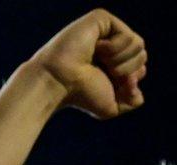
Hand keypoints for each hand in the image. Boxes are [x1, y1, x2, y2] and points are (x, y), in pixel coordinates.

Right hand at [30, 9, 146, 118]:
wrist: (58, 83)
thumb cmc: (78, 95)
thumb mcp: (111, 107)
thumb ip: (133, 101)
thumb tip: (136, 80)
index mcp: (110, 63)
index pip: (140, 68)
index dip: (131, 80)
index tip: (111, 85)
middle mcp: (108, 45)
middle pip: (142, 55)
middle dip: (127, 70)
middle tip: (104, 72)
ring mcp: (105, 31)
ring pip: (138, 44)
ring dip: (120, 60)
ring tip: (98, 60)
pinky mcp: (101, 19)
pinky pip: (127, 35)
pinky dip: (115, 48)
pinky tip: (95, 49)